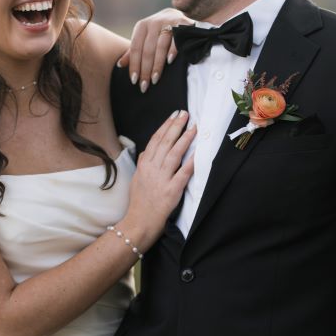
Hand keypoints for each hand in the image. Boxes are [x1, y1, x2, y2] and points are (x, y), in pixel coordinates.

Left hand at [116, 8, 191, 91]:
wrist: (176, 16)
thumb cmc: (157, 32)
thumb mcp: (144, 38)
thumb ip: (133, 52)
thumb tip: (119, 65)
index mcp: (142, 27)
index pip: (135, 48)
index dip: (134, 65)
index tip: (134, 81)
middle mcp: (153, 23)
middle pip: (147, 50)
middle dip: (145, 70)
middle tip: (144, 86)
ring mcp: (168, 22)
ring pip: (160, 46)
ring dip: (157, 64)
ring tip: (155, 79)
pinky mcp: (182, 23)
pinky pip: (176, 39)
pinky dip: (172, 50)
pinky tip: (170, 62)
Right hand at [121, 110, 195, 248]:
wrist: (138, 222)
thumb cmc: (139, 202)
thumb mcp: (136, 179)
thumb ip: (143, 164)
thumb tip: (148, 151)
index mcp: (144, 165)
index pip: (155, 140)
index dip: (165, 126)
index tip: (174, 115)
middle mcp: (152, 169)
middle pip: (165, 143)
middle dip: (176, 126)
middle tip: (185, 114)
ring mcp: (161, 179)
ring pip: (174, 154)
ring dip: (184, 139)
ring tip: (193, 127)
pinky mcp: (171, 190)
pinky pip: (183, 173)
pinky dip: (191, 162)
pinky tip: (198, 152)